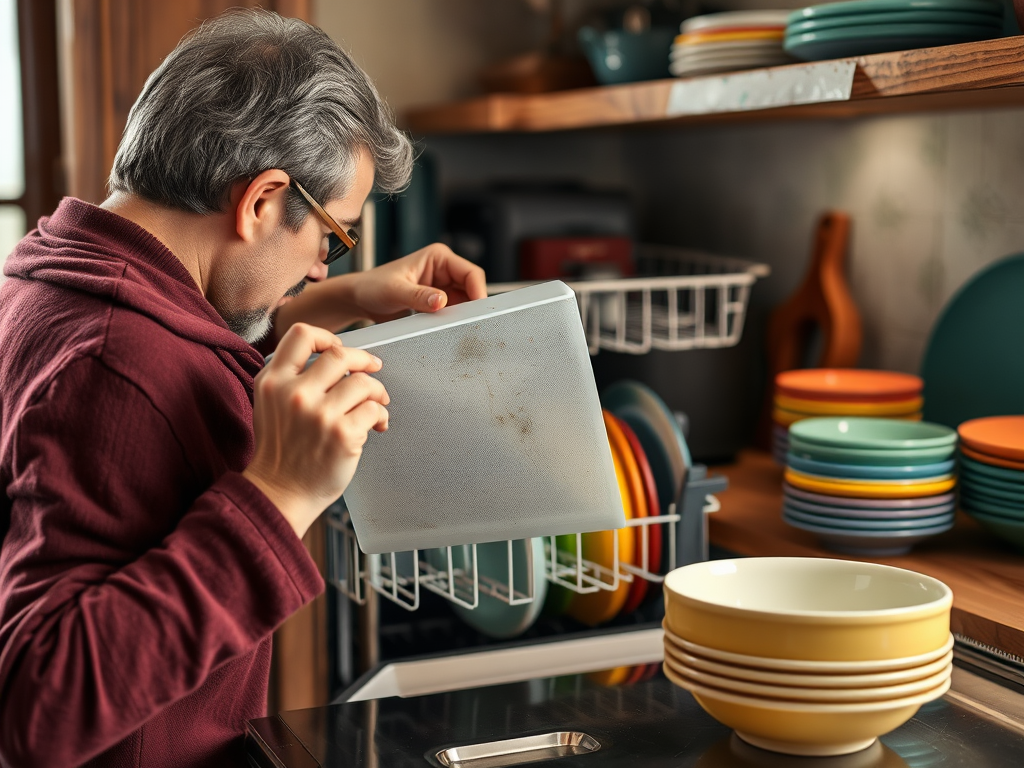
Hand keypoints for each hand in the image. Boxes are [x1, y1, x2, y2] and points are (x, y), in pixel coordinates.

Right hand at [243, 323, 389, 538]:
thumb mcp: (269, 403)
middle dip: (364, 360)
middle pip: (340, 355)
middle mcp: (295, 393)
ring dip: (377, 390)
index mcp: (273, 381)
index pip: (301, 334)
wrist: (280, 492)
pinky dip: (381, 414)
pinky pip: (374, 409)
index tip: (339, 349)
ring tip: (377, 402)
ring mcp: (320, 414)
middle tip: (373, 368)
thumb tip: (332, 354)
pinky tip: (377, 424)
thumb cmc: (280, 449)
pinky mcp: (343, 435)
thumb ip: (289, 377)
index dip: (327, 337)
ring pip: (363, 382)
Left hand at [351, 243, 486, 322]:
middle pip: (472, 288)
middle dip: (471, 306)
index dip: (478, 292)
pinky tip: (447, 329)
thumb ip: (419, 296)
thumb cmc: (373, 286)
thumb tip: (442, 300)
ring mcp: (442, 285)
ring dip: (462, 315)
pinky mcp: (437, 300)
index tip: (476, 312)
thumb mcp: (395, 291)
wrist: (360, 299)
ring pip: (465, 301)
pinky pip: (454, 311)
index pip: (471, 273)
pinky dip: (453, 320)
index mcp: (438, 257)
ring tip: (455, 328)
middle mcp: (443, 269)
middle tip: (468, 324)